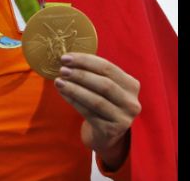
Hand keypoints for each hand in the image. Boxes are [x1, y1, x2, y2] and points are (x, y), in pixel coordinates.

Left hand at [54, 53, 140, 170]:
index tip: (65, 58)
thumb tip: (67, 59)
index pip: (108, 68)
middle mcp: (131, 102)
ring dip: (75, 89)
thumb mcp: (104, 86)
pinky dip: (74, 101)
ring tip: (59, 81)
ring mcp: (123, 118)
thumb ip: (92, 72)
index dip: (85, 61)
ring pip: (96, 100)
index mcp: (131, 85)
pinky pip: (89, 113)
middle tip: (62, 70)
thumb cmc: (102, 101)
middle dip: (80, 75)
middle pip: (104, 84)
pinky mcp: (111, 130)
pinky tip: (62, 94)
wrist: (106, 132)